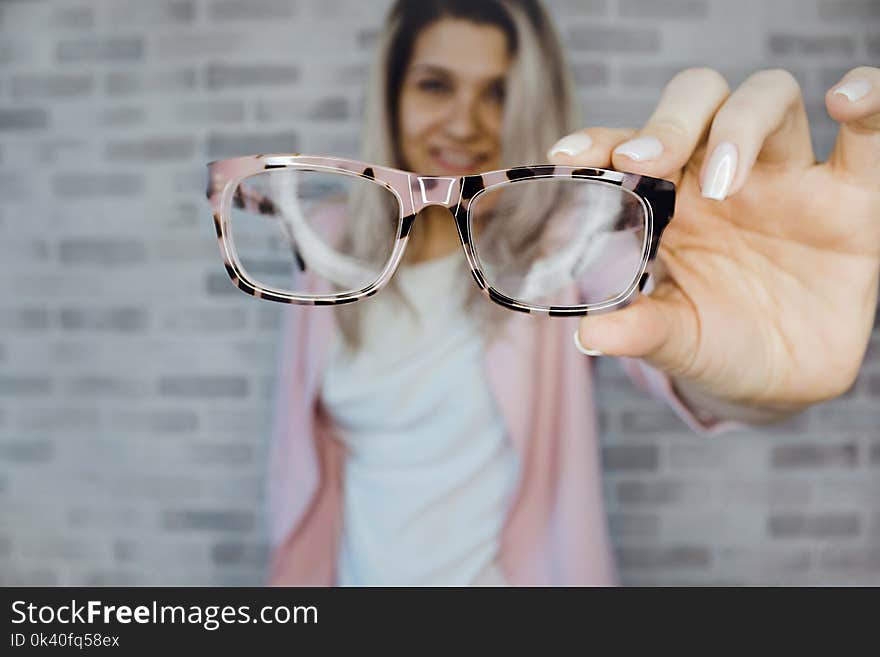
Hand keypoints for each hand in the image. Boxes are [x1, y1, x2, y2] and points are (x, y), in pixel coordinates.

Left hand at [549, 66, 879, 410]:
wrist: (779, 380)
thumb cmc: (715, 345)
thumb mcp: (675, 341)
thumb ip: (640, 331)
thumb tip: (589, 336)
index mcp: (669, 201)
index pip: (631, 147)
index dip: (600, 140)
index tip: (567, 155)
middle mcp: (722, 176)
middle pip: (697, 101)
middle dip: (668, 121)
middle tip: (644, 163)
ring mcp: (786, 179)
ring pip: (768, 98)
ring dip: (740, 123)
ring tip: (726, 181)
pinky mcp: (850, 197)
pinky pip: (870, 135)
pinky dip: (869, 99)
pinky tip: (846, 103)